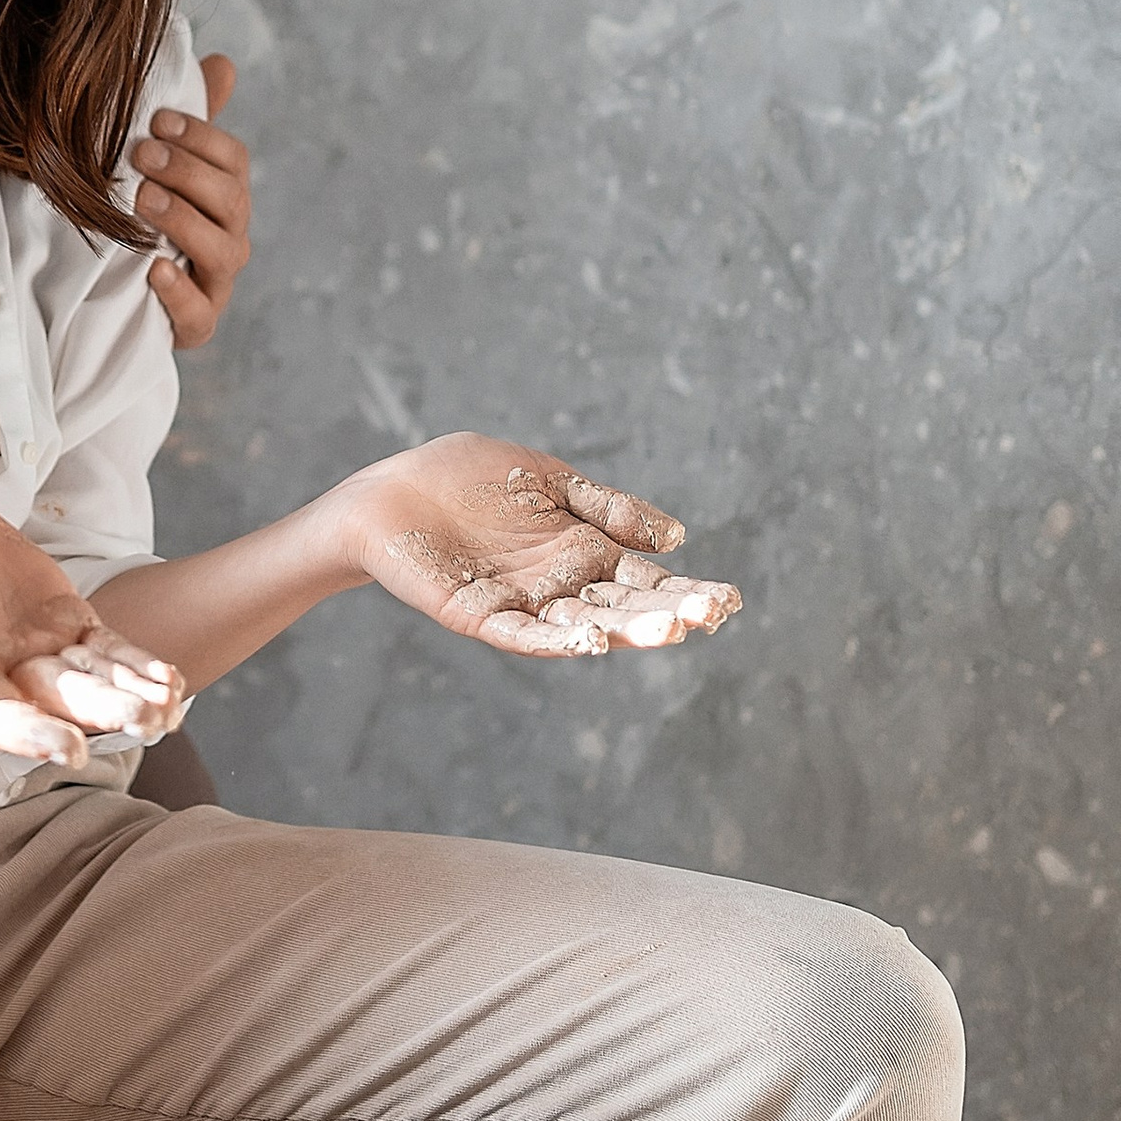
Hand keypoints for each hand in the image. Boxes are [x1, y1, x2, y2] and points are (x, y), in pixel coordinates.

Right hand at [0, 494, 187, 764]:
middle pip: (61, 703)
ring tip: (172, 708)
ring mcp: (40, 646)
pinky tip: (171, 682)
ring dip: (133, 696)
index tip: (71, 752)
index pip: (1, 718)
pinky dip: (138, 665)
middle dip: (105, 714)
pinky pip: (108, 648)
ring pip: (94, 680)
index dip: (35, 737)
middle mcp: (7, 671)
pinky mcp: (64, 618)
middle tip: (150, 724)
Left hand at [135, 52, 251, 347]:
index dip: (202, 137)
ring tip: (143, 201)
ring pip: (221, 252)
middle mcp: (230, 237)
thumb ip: (188, 123)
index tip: (158, 120)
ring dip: (184, 222)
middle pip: (231, 201)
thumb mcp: (158, 168)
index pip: (233, 160)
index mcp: (227, 196)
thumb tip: (221, 63)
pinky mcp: (196, 325)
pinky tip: (152, 269)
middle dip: (189, 174)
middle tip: (142, 155)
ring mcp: (215, 284)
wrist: (113, 296)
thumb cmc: (144, 220)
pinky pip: (198, 314)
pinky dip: (179, 292)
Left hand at [338, 435, 740, 660]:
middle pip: (624, 609)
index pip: (646, 582)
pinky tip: (595, 642)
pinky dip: (559, 641)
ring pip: (584, 627)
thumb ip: (607, 507)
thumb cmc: (465, 478)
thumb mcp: (549, 480)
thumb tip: (676, 537)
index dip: (686, 591)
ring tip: (671, 630)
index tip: (729, 599)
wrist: (391, 489)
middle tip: (711, 613)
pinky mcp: (481, 615)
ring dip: (626, 633)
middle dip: (668, 613)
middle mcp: (560, 587)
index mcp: (583, 553)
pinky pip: (525, 635)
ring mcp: (523, 604)